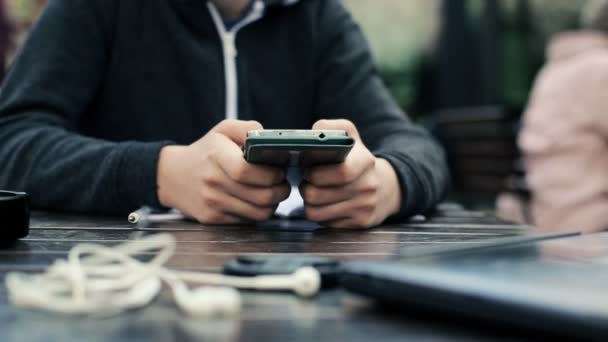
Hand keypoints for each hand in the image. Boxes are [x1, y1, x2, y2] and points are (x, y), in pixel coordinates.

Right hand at [156, 119, 289, 223]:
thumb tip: (273, 141)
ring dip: (273, 204)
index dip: (271, 174)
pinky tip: (256, 201)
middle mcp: (213, 182)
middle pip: (261, 196)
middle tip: (282, 183)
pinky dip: (258, 212)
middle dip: (280, 190)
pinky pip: (248, 221)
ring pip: (259, 213)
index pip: (247, 171)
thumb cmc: (205, 151)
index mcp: (216, 156)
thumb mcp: (224, 130)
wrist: (172, 176)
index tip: (279, 170)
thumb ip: (249, 129)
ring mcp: (212, 203)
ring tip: (272, 192)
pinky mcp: (213, 219)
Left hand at [300, 119, 401, 227]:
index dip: (315, 172)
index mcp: (365, 162)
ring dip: (309, 201)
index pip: (340, 172)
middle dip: (305, 186)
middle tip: (307, 180)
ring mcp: (364, 207)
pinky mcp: (360, 223)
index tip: (307, 167)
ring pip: (315, 211)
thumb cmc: (358, 159)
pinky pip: (323, 222)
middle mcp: (367, 186)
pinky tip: (325, 203)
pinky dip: (319, 213)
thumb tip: (311, 135)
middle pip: (317, 194)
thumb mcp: (349, 135)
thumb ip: (328, 128)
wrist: (386, 187)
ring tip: (314, 191)